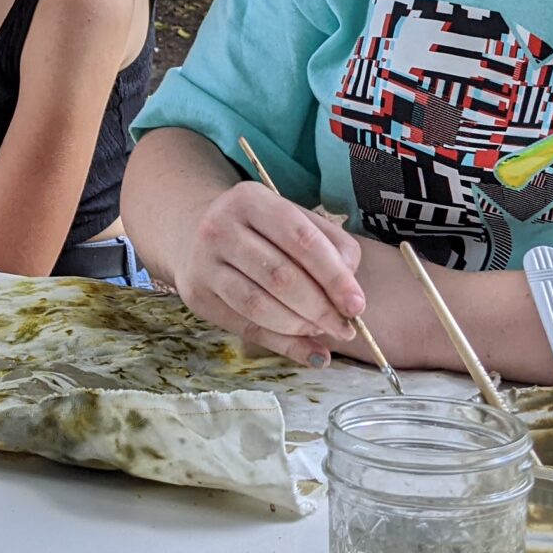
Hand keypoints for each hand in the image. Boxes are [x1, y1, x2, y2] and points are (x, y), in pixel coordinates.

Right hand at [173, 181, 365, 366]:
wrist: (195, 232)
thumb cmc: (261, 229)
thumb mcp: (295, 220)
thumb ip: (331, 247)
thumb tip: (349, 296)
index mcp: (250, 199)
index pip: (301, 240)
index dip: (334, 276)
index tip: (357, 305)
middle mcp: (220, 228)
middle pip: (280, 276)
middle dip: (320, 308)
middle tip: (345, 327)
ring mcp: (204, 263)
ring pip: (259, 306)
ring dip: (301, 327)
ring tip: (324, 331)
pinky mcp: (198, 295)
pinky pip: (246, 327)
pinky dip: (284, 345)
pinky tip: (311, 352)